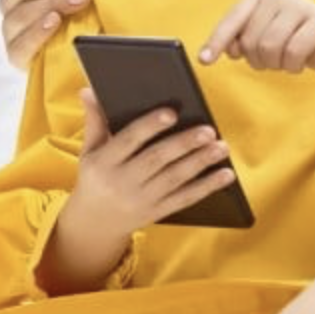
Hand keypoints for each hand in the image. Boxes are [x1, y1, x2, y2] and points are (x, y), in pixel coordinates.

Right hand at [70, 87, 236, 235]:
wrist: (94, 223)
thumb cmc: (96, 177)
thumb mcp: (89, 151)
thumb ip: (94, 120)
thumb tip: (88, 89)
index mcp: (105, 162)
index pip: (128, 140)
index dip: (150, 126)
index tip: (172, 113)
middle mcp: (122, 181)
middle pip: (157, 160)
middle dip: (184, 144)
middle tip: (209, 130)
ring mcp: (141, 199)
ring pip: (175, 179)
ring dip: (200, 163)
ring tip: (221, 147)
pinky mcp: (157, 211)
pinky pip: (184, 199)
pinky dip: (207, 187)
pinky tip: (226, 174)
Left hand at [199, 0, 314, 81]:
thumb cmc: (293, 41)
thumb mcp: (263, 38)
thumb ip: (241, 40)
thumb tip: (225, 49)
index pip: (233, 19)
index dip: (217, 41)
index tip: (204, 61)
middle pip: (252, 40)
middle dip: (258, 60)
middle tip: (272, 61)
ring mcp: (302, 5)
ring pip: (270, 48)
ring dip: (276, 65)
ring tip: (286, 60)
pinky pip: (293, 54)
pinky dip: (293, 67)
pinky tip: (300, 63)